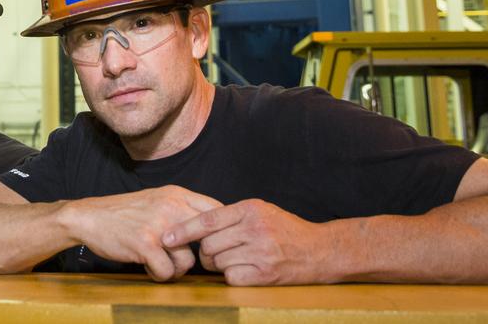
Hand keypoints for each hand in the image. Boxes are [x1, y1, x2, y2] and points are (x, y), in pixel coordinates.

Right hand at [63, 185, 221, 281]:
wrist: (89, 217)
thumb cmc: (125, 212)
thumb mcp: (157, 199)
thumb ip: (183, 208)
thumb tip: (214, 227)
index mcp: (176, 194)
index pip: (217, 211)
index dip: (220, 232)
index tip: (211, 244)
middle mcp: (171, 207)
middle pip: (209, 239)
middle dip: (203, 256)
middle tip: (187, 260)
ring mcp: (158, 226)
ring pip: (189, 261)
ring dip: (176, 269)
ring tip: (161, 263)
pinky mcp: (145, 244)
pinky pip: (167, 271)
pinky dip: (159, 275)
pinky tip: (149, 267)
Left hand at [163, 199, 330, 285]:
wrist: (321, 251)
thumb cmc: (287, 230)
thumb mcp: (262, 211)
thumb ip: (233, 215)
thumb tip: (198, 223)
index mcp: (250, 210)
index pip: (207, 220)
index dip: (184, 229)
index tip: (166, 236)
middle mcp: (254, 229)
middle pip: (209, 244)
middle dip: (205, 252)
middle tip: (213, 253)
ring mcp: (260, 252)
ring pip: (218, 261)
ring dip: (218, 265)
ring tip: (232, 260)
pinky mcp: (266, 274)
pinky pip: (231, 277)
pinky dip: (231, 276)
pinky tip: (242, 271)